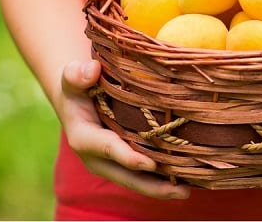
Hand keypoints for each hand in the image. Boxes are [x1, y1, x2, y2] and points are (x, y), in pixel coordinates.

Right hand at [57, 60, 190, 198]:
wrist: (78, 98)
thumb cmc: (79, 85)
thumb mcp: (73, 77)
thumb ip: (77, 74)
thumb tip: (91, 69)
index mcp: (84, 138)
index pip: (108, 149)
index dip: (128, 157)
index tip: (151, 164)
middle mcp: (97, 158)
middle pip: (126, 176)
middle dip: (153, 185)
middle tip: (182, 191)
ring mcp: (112, 164)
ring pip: (138, 180)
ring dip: (161, 188)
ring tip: (187, 191)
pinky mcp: (124, 163)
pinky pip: (143, 175)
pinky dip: (162, 179)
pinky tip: (186, 180)